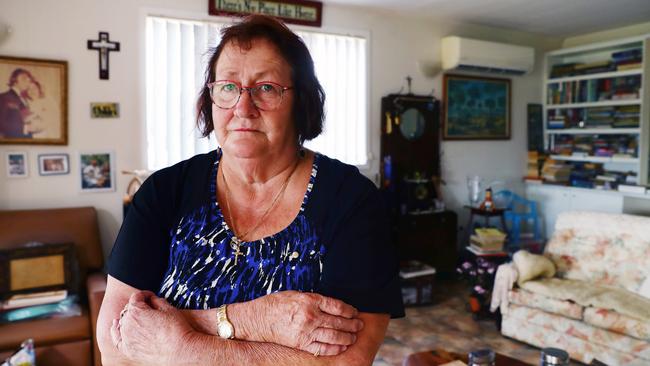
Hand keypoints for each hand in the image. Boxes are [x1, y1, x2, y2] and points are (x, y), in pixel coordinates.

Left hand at [111, 291, 194, 364]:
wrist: (180, 350)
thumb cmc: (176, 329)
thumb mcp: (169, 308)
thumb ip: (156, 300)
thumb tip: (151, 299)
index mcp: (136, 311)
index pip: (136, 297)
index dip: (145, 294)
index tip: (151, 296)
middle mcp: (127, 324)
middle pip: (129, 309)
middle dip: (138, 306)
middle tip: (150, 308)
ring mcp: (126, 338)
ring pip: (123, 322)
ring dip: (130, 317)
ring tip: (139, 317)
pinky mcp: (128, 349)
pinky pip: (116, 338)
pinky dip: (115, 330)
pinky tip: (116, 325)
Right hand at [233, 291, 363, 355]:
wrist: (257, 319)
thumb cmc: (275, 304)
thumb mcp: (296, 294)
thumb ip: (314, 299)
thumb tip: (331, 305)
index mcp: (310, 300)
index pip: (337, 306)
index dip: (349, 310)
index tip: (355, 312)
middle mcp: (310, 316)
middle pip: (338, 322)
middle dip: (352, 324)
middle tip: (359, 325)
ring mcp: (306, 331)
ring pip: (334, 336)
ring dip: (347, 337)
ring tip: (354, 337)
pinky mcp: (301, 343)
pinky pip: (322, 348)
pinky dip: (335, 348)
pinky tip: (342, 347)